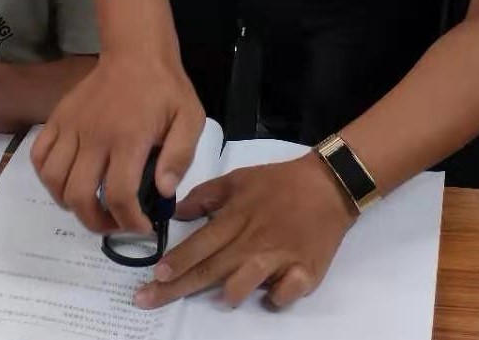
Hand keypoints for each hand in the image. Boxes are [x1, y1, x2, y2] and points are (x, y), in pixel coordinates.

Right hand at [32, 51, 203, 233]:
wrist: (136, 52)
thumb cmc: (165, 88)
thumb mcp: (190, 118)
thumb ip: (180, 156)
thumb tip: (163, 192)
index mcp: (129, 139)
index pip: (119, 195)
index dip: (129, 222)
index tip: (142, 227)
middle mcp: (94, 136)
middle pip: (80, 196)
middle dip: (97, 223)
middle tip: (115, 223)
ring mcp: (71, 127)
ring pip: (54, 181)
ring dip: (70, 203)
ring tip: (91, 205)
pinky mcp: (57, 119)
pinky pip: (39, 156)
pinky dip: (47, 177)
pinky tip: (67, 180)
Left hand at [134, 154, 356, 310]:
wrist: (329, 185)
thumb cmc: (278, 183)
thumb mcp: (238, 178)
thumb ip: (206, 195)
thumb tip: (177, 212)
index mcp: (236, 217)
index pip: (199, 244)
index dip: (175, 262)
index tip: (153, 276)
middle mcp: (253, 241)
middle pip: (210, 270)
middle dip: (177, 287)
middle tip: (148, 300)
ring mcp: (279, 259)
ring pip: (242, 286)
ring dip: (228, 293)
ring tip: (223, 294)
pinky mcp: (305, 273)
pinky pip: (283, 296)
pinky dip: (274, 297)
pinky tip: (271, 291)